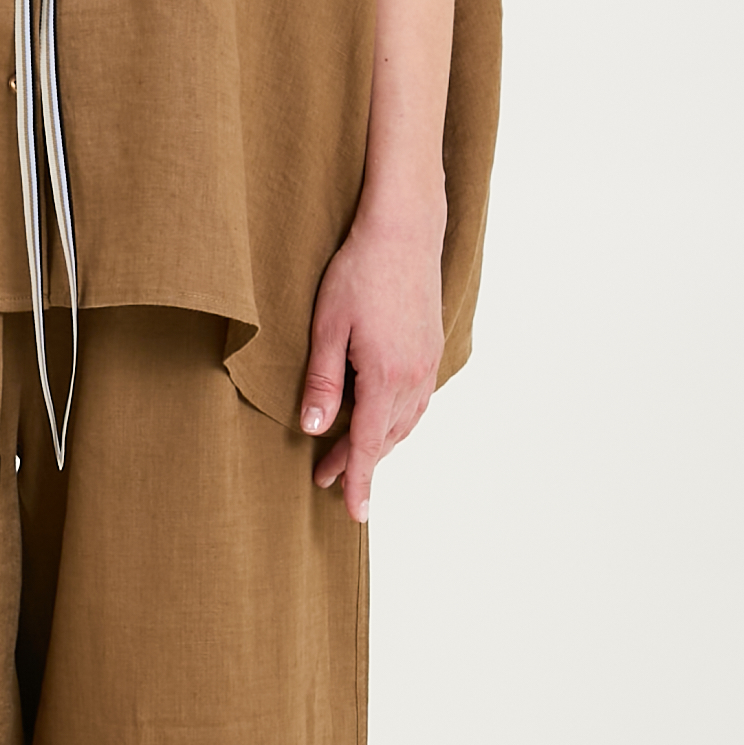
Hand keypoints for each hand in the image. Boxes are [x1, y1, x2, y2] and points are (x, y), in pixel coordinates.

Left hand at [299, 206, 445, 521]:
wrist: (403, 232)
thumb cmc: (358, 273)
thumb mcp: (327, 327)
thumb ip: (322, 381)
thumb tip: (312, 428)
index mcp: (385, 376)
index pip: (367, 443)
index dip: (357, 480)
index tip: (354, 513)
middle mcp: (413, 377)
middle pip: (385, 438)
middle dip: (356, 463)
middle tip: (322, 479)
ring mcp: (427, 365)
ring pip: (403, 424)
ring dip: (377, 444)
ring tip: (347, 456)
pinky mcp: (432, 351)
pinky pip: (416, 403)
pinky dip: (396, 422)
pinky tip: (381, 420)